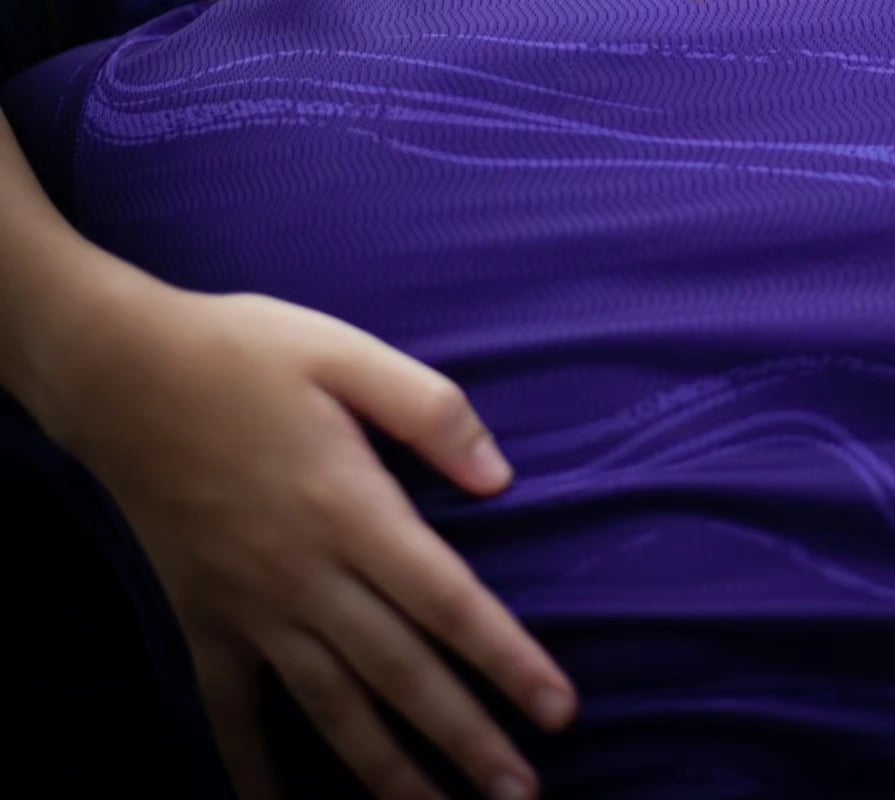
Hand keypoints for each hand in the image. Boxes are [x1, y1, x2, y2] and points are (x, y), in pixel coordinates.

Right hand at [54, 285, 575, 799]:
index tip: (559, 709)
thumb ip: (429, 409)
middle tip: (523, 791)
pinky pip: (229, 711)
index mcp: (351, 507)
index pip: (447, 600)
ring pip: (332, 707)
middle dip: (466, 738)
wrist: (123, 372)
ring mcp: (250, 606)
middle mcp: (305, 573)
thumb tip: (500, 478)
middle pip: (400, 672)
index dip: (507, 659)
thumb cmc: (245, 353)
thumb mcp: (345, 352)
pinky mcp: (202, 618)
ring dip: (389, 772)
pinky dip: (251, 769)